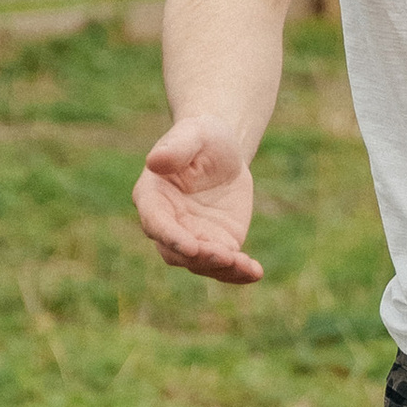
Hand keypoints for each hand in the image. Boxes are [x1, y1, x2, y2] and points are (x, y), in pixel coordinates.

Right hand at [135, 117, 263, 282]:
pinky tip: (255, 272)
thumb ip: (175, 148)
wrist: (225, 152)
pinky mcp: (216, 244)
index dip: (172, 237)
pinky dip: (239, 272)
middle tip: (227, 256)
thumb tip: (154, 161)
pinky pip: (224, 265)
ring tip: (247, 266)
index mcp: (151, 197)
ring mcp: (191, 238)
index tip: (192, 247)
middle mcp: (167, 224)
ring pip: (201, 264)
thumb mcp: (193, 134)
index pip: (156, 223)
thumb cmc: (202, 138)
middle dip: (201, 257)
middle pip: (177, 252)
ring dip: (222, 269)